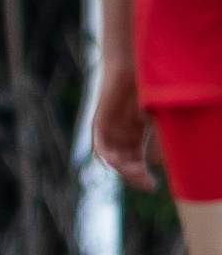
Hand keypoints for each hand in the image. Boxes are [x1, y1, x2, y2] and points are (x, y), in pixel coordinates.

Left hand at [93, 62, 158, 191]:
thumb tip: (154, 164)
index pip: (135, 163)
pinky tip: (119, 163)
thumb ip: (155, 142)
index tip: (152, 185)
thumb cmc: (147, 93)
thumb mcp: (155, 123)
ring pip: (110, 158)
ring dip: (123, 169)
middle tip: (147, 182)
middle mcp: (119, 136)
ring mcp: (108, 130)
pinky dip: (108, 157)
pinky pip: (100, 146)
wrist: (133, 69)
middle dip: (134, 176)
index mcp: (133, 137)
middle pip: (123, 164)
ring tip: (137, 172)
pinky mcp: (99, 123)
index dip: (141, 176)